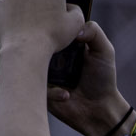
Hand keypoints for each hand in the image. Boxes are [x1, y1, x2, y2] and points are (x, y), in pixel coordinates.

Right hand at [46, 21, 128, 135]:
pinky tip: (67, 95)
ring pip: (31, 65)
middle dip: (42, 47)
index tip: (56, 28)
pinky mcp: (40, 91)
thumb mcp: (104, 51)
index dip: (51, 25)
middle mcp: (50, 56)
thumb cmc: (103, 79)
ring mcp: (43, 73)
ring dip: (44, 70)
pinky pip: (36, 87)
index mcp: (64, 43)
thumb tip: (75, 28)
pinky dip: (52, 91)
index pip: (51, 28)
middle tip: (54, 52)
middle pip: (36, 44)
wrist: (100, 110)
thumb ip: (94, 32)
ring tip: (62, 76)